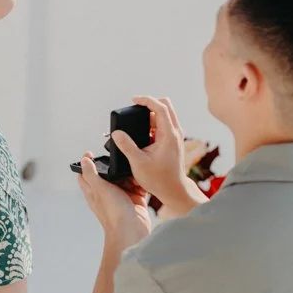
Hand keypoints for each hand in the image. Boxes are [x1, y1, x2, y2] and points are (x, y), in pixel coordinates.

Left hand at [78, 153, 150, 245]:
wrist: (132, 232)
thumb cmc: (113, 214)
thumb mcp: (99, 189)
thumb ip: (91, 174)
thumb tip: (84, 161)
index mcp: (94, 192)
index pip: (86, 175)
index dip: (87, 163)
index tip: (91, 153)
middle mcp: (107, 194)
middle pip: (109, 175)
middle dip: (115, 167)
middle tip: (121, 158)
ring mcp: (122, 198)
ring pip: (125, 180)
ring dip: (130, 174)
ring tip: (134, 167)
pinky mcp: (135, 201)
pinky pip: (139, 188)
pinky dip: (141, 183)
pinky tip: (143, 178)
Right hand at [112, 96, 203, 216]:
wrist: (174, 192)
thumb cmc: (159, 179)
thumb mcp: (138, 163)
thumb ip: (126, 146)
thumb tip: (116, 133)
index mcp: (169, 135)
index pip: (160, 107)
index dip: (146, 100)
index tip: (133, 100)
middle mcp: (175, 132)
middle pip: (165, 106)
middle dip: (149, 104)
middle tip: (135, 110)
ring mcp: (175, 136)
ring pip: (165, 115)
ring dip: (150, 115)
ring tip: (136, 126)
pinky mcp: (172, 141)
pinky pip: (163, 124)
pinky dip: (152, 124)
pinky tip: (142, 135)